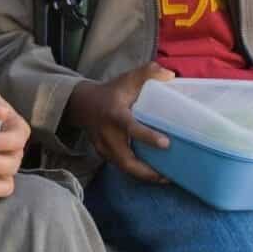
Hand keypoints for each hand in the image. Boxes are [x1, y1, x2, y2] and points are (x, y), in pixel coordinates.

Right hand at [65, 62, 173, 181]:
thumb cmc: (111, 92)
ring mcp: (104, 147)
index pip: (130, 127)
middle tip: (169, 176)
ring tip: (166, 178)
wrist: (83, 104)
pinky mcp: (104, 154)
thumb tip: (170, 75)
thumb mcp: (127, 79)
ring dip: (144, 176)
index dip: (147, 136)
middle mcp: (107, 134)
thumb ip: (147, 73)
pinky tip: (153, 174)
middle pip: (126, 160)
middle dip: (147, 171)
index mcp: (114, 114)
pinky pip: (122, 167)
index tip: (166, 143)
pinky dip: (137, 172)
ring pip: (124, 167)